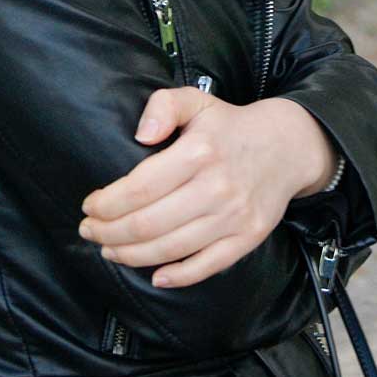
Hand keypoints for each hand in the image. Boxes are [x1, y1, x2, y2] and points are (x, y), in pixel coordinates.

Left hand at [78, 88, 336, 287]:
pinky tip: (155, 274)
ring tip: (110, 250)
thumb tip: (141, 135)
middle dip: (108, 233)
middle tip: (89, 232)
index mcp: (198, 152)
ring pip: (171, 248)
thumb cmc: (229, 125)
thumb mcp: (195, 100)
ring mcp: (233, 216)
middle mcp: (216, 187)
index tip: (89, 206)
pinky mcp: (248, 237)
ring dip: (131, 255)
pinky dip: (177, 276)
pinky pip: (207, 266)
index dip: (107, 203)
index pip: (140, 188)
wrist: (287, 146)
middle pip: (148, 224)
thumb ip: (163, 106)